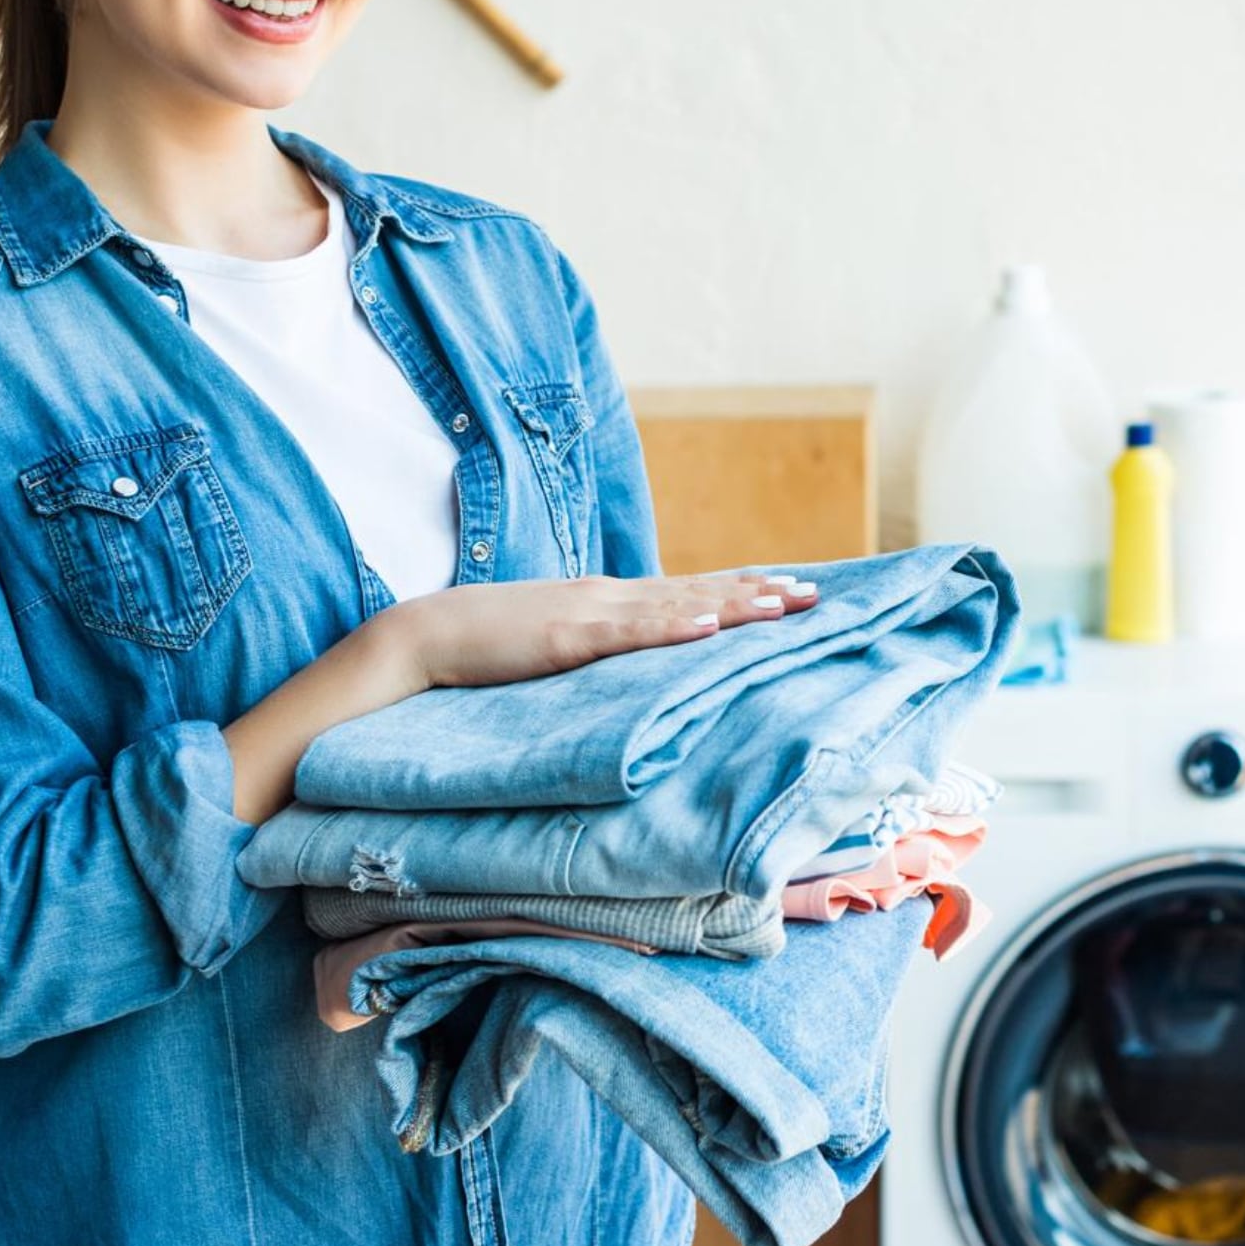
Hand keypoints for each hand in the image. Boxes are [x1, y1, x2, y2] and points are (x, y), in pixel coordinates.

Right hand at [384, 568, 821, 692]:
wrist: (426, 634)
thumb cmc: (491, 643)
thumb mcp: (559, 641)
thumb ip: (602, 644)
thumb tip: (643, 658)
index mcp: (609, 598)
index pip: (690, 591)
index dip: (743, 589)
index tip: (793, 587)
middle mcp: (610, 596)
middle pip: (699, 592)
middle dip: (759, 592)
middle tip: (817, 593)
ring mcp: (590, 613)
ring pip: (677, 606)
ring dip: (734, 604)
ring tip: (783, 604)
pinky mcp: (566, 636)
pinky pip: (629, 633)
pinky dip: (672, 627)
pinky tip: (708, 625)